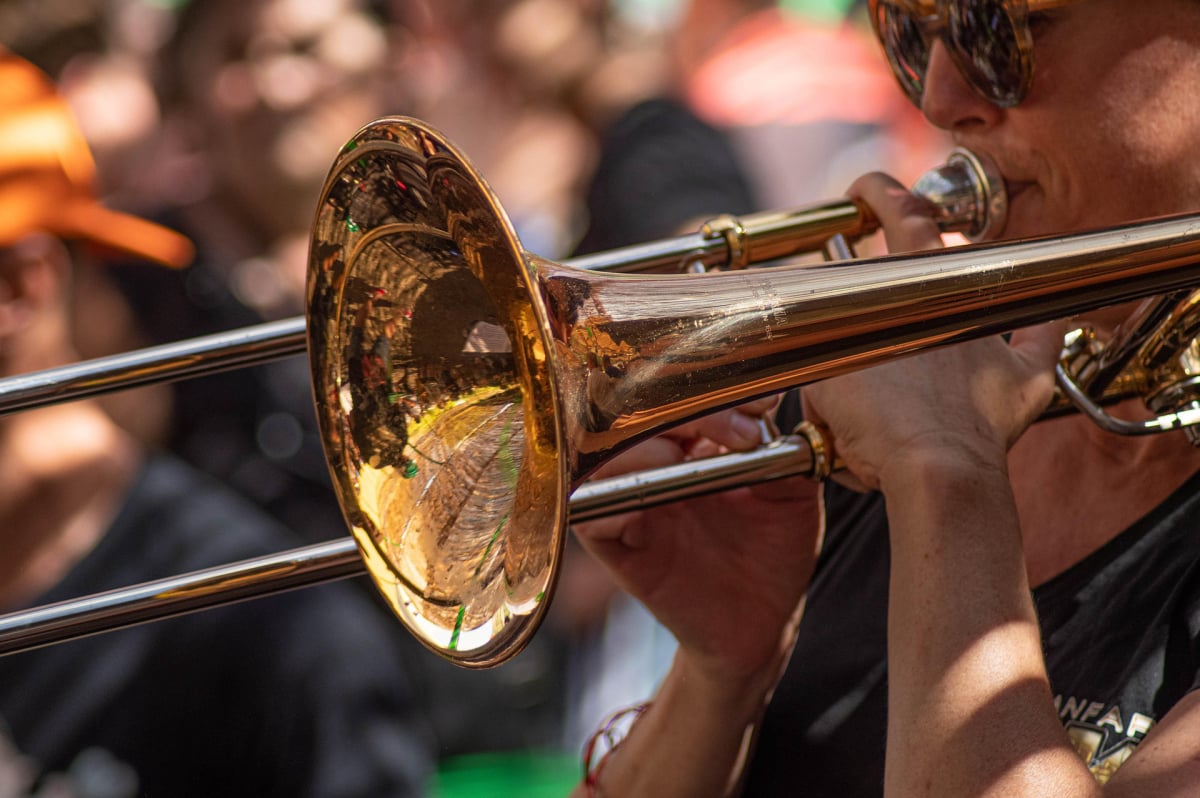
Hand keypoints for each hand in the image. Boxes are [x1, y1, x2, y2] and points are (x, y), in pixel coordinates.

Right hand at [573, 397, 823, 688]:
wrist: (760, 624)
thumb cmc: (771, 556)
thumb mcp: (789, 497)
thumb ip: (779, 453)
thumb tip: (764, 414)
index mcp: (691, 444)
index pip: (678, 397)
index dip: (712, 391)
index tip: (758, 409)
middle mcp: (653, 466)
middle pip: (637, 415)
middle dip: (685, 413)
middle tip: (739, 434)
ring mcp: (630, 503)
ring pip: (605, 456)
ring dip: (645, 450)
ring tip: (688, 459)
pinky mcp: (614, 546)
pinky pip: (590, 513)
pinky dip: (615, 501)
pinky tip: (651, 504)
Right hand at [802, 173, 1064, 493]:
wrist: (932, 471)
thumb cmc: (876, 428)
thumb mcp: (825, 382)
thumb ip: (825, 353)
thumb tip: (825, 352)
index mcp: (909, 289)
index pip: (901, 214)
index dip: (880, 191)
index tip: (863, 189)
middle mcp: (956, 301)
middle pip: (941, 246)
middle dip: (913, 226)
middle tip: (890, 223)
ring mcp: (992, 337)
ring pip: (985, 287)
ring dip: (958, 283)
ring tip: (936, 290)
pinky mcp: (1022, 379)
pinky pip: (1043, 341)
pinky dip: (1043, 328)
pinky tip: (1048, 318)